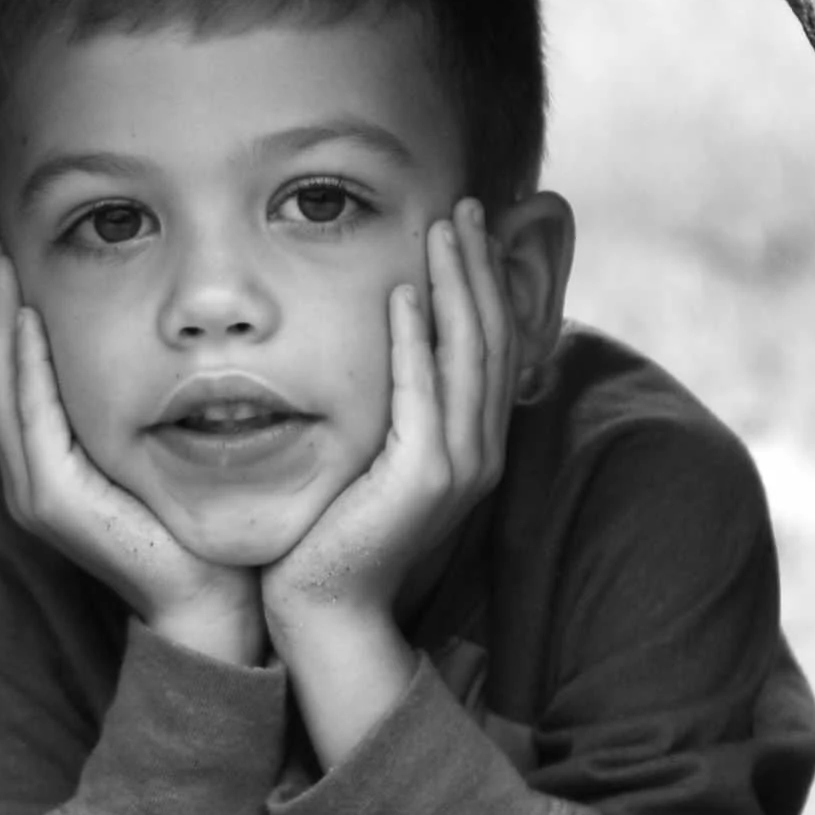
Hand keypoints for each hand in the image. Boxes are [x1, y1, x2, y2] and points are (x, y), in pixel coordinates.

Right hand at [0, 249, 266, 666]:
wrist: (212, 596)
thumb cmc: (192, 520)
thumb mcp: (152, 443)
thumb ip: (137, 399)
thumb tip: (147, 343)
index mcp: (46, 460)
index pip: (9, 372)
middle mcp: (27, 473)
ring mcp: (33, 489)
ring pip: (2, 387)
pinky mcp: (51, 501)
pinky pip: (31, 419)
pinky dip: (25, 365)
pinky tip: (29, 319)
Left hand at [262, 202, 516, 761]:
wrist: (324, 608)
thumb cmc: (334, 530)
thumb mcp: (372, 456)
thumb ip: (391, 408)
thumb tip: (385, 348)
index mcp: (473, 444)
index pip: (490, 345)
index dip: (484, 283)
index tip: (466, 228)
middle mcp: (478, 452)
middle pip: (490, 338)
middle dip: (478, 267)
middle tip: (464, 206)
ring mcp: (456, 467)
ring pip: (467, 355)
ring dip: (456, 285)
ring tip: (443, 228)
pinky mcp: (422, 480)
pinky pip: (423, 395)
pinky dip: (417, 342)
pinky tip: (405, 295)